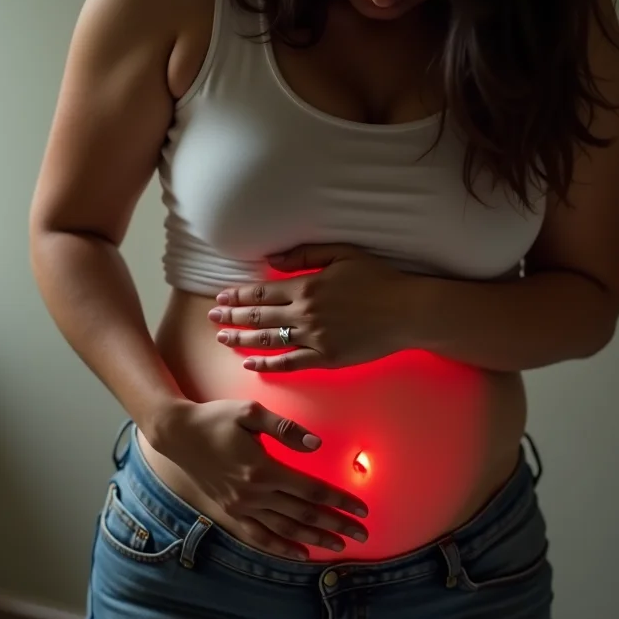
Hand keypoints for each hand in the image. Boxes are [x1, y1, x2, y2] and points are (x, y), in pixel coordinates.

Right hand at [151, 399, 368, 559]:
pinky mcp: (230, 512)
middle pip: (304, 513)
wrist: (178, 434)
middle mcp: (254, 493)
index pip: (311, 489)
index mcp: (263, 468)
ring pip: (286, 529)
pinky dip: (281, 548)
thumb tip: (316, 444)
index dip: (339, 500)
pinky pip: (259, 537)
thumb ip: (285, 428)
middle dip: (336, 524)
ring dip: (315, 539)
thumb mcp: (251, 412)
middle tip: (363, 534)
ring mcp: (241, 506)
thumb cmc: (216, 418)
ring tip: (340, 545)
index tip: (362, 508)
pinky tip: (300, 554)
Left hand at [208, 244, 411, 371]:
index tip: (221, 298)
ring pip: (268, 341)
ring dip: (241, 340)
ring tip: (222, 339)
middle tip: (212, 319)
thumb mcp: (343, 254)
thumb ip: (306, 254)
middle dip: (232, 318)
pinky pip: (289, 363)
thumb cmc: (378, 279)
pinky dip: (267, 364)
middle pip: (258, 317)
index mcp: (307, 285)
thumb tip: (272, 260)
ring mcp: (314, 338)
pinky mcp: (326, 359)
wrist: (407, 312)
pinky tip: (250, 363)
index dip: (239, 296)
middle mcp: (304, 313)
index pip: (262, 292)